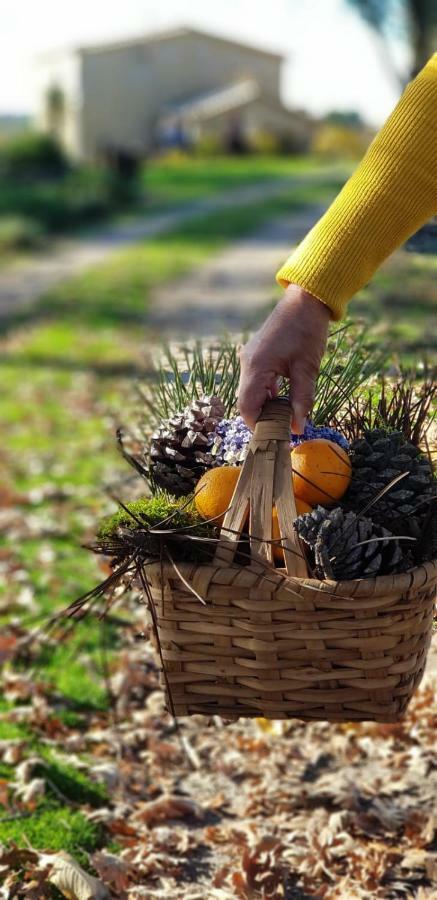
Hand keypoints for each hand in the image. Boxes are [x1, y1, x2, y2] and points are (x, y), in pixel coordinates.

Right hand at [238, 284, 330, 432]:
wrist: (306, 300)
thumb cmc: (307, 331)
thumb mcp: (307, 369)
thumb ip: (301, 400)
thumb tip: (298, 428)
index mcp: (256, 367)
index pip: (247, 408)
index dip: (258, 426)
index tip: (276, 438)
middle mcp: (247, 364)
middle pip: (246, 402)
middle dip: (262, 419)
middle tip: (283, 431)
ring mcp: (250, 358)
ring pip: (251, 392)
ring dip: (266, 407)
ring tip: (285, 419)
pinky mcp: (257, 355)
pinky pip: (256, 382)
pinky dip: (267, 394)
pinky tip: (283, 401)